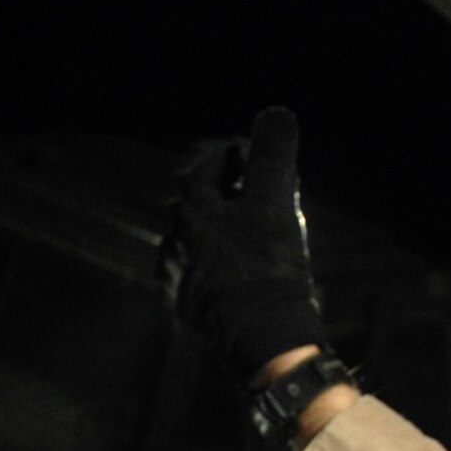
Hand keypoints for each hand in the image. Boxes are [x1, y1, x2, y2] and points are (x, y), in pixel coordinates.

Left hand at [160, 106, 330, 381]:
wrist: (263, 337)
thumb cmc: (270, 266)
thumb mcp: (276, 202)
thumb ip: (273, 155)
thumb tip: (275, 113)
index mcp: (193, 207)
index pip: (207, 161)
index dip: (236, 153)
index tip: (258, 159)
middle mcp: (174, 238)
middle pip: (199, 199)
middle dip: (227, 193)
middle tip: (259, 199)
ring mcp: (175, 274)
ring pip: (195, 236)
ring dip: (218, 230)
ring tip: (250, 237)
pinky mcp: (183, 303)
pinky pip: (194, 270)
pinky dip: (212, 262)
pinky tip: (235, 270)